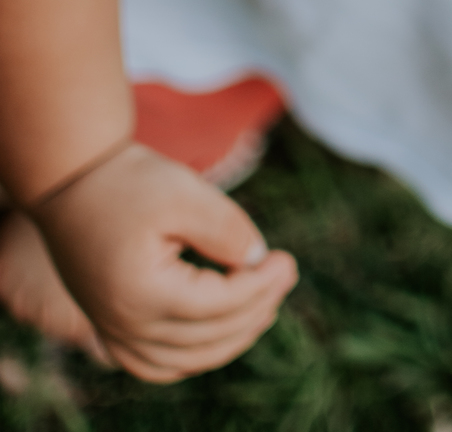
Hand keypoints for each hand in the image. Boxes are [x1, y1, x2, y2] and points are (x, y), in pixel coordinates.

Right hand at [30, 142, 297, 381]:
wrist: (70, 183)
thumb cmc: (127, 182)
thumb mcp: (183, 193)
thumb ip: (225, 229)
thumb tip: (258, 261)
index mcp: (143, 294)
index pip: (219, 305)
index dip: (261, 286)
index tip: (287, 260)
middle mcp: (125, 327)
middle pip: (209, 336)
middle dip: (256, 308)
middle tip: (286, 276)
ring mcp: (114, 334)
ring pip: (188, 358)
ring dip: (232, 336)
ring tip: (265, 304)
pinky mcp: (109, 330)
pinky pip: (160, 364)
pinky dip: (196, 355)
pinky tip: (221, 332)